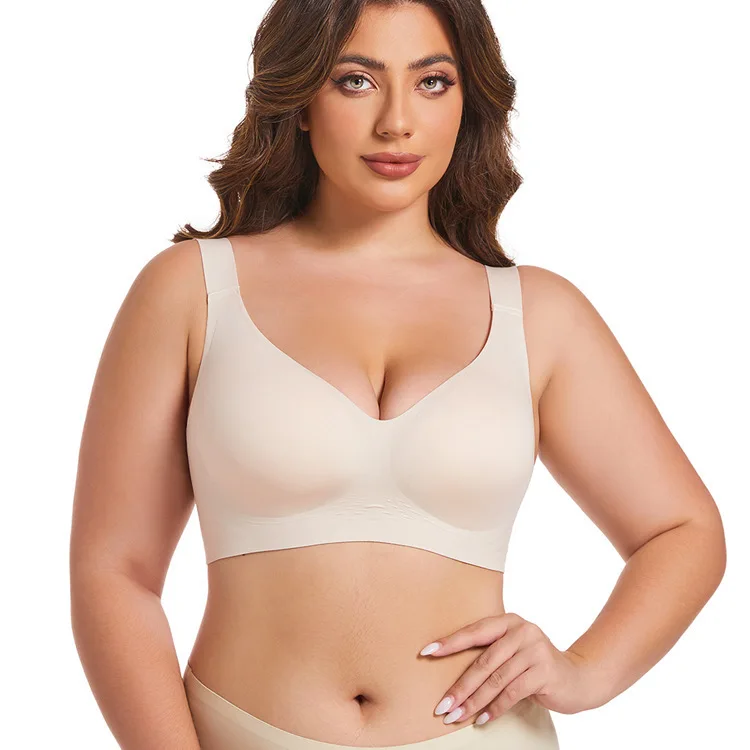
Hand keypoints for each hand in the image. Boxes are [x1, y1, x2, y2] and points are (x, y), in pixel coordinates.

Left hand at [418, 612, 593, 725]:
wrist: (578, 678)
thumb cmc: (535, 666)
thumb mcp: (513, 652)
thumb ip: (491, 652)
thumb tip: (449, 672)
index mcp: (509, 621)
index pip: (474, 631)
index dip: (450, 642)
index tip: (426, 652)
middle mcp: (522, 630)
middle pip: (483, 660)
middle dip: (460, 685)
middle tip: (441, 704)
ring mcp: (535, 649)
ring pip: (496, 679)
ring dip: (473, 701)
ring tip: (456, 716)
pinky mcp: (544, 670)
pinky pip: (512, 692)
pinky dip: (495, 708)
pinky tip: (482, 720)